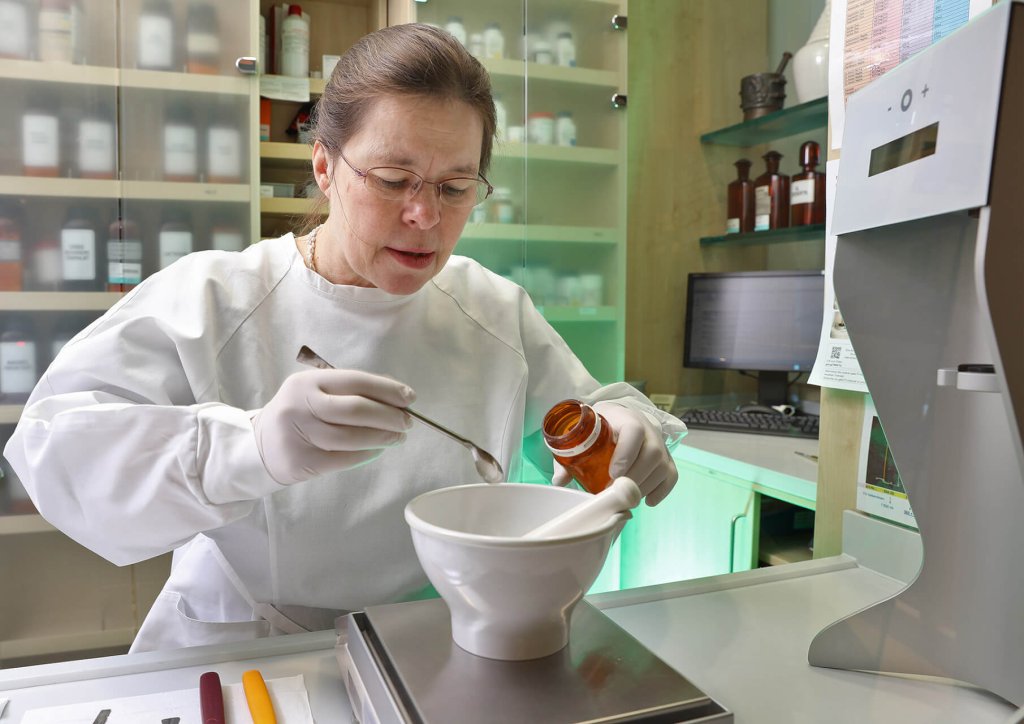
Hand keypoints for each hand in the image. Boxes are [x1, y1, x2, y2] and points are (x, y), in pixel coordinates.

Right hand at [252, 369, 414, 484]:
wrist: (259, 447)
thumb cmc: (299, 416)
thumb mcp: (315, 394)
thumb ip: (349, 392)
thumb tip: (396, 397)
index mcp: (307, 382)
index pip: (355, 381)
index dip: (387, 389)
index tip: (410, 398)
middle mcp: (301, 405)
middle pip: (356, 409)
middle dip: (389, 416)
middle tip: (407, 422)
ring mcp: (299, 434)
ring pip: (352, 437)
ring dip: (382, 437)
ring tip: (397, 437)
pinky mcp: (301, 461)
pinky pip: (344, 458)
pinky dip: (367, 454)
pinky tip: (378, 451)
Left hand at [552, 402, 676, 505]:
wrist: (621, 419)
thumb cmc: (600, 430)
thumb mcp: (583, 435)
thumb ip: (570, 457)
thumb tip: (559, 482)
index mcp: (625, 418)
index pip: (633, 431)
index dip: (626, 453)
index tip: (613, 473)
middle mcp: (649, 429)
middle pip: (652, 453)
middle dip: (633, 477)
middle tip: (613, 491)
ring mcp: (661, 445)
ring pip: (662, 468)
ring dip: (642, 487)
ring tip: (623, 495)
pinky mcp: (667, 459)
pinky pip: (671, 477)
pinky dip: (659, 492)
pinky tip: (645, 500)